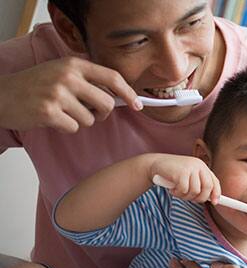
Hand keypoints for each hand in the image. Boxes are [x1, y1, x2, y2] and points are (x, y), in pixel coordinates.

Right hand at [0, 57, 139, 132]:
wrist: (1, 95)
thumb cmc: (35, 86)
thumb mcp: (62, 73)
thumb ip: (89, 81)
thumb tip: (120, 98)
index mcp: (74, 64)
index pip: (112, 77)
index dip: (128, 93)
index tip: (138, 105)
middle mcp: (67, 77)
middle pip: (106, 104)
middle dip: (101, 113)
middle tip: (89, 112)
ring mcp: (58, 94)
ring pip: (90, 119)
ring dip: (79, 121)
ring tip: (62, 112)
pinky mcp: (49, 112)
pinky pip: (74, 128)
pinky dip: (66, 128)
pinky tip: (53, 119)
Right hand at [149, 155, 220, 202]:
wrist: (155, 164)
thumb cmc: (173, 173)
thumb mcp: (188, 177)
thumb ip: (199, 184)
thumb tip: (211, 199)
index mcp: (202, 166)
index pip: (214, 181)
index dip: (216, 193)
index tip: (215, 203)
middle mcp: (198, 165)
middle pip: (207, 187)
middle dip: (200, 198)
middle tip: (190, 199)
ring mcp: (190, 168)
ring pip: (195, 191)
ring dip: (185, 196)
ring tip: (177, 191)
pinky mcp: (181, 172)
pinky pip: (184, 190)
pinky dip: (178, 193)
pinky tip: (172, 188)